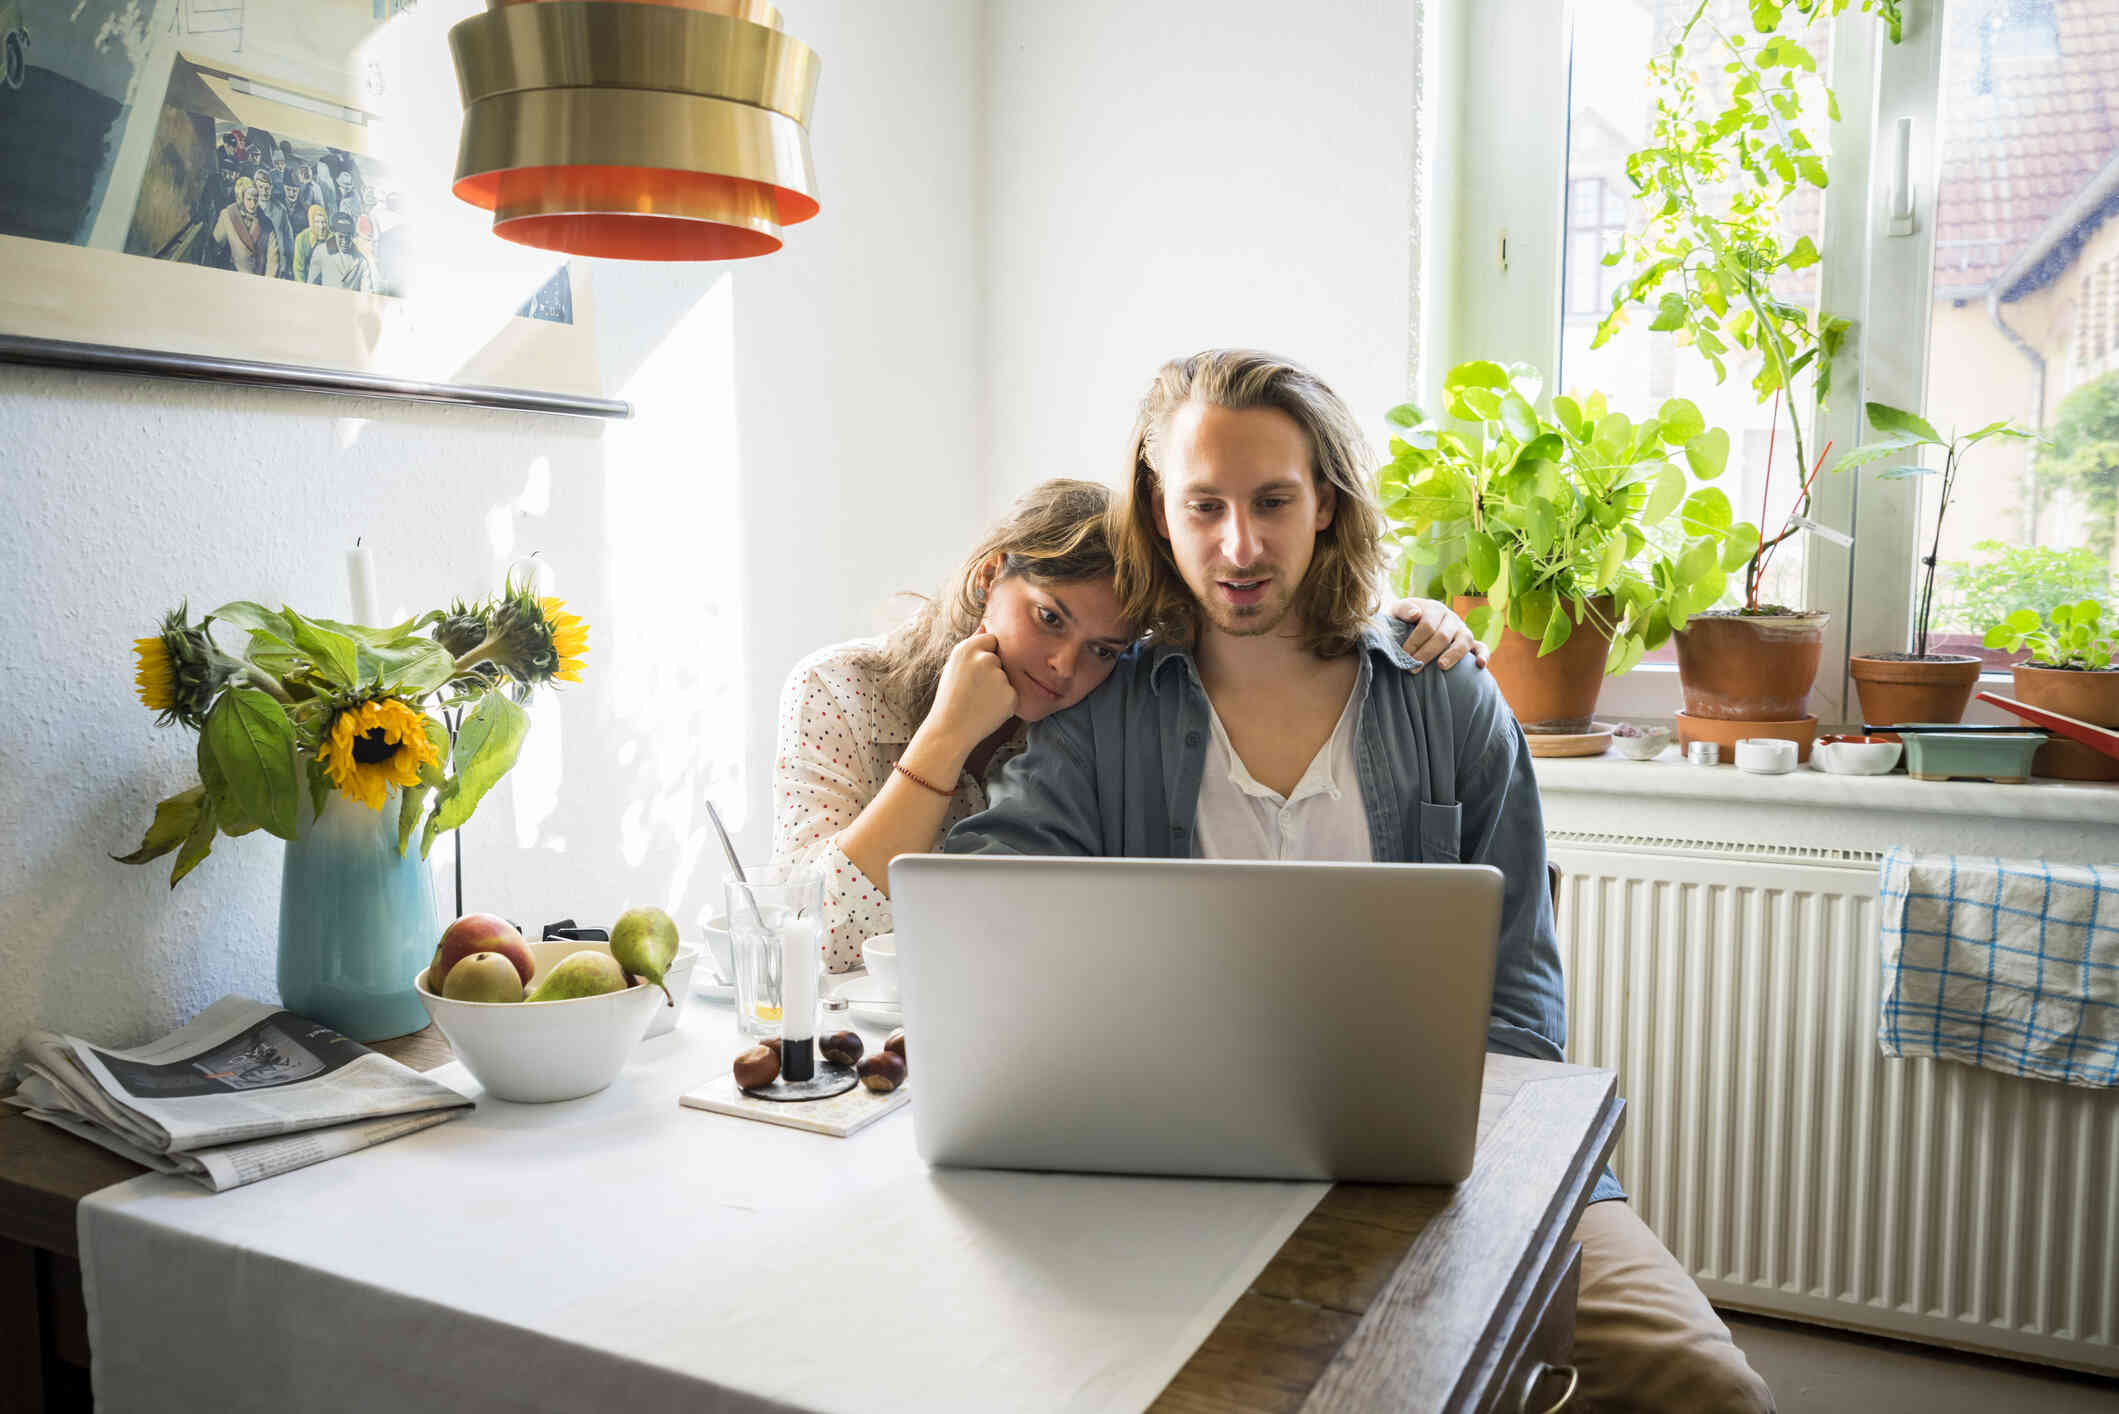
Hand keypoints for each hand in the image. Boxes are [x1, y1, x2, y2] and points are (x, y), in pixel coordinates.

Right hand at [927, 630, 1017, 747]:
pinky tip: (987, 709)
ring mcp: (999, 677)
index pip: (991, 639)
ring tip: (979, 700)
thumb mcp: (954, 666)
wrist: (950, 730)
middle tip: (973, 690)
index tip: (975, 670)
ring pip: (1006, 676)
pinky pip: (1012, 692)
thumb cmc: (950, 697)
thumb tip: (986, 624)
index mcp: (967, 649)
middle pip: (999, 658)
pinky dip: (1004, 701)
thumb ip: (972, 645)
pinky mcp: (1011, 694)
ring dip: (998, 687)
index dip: (985, 654)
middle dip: (992, 671)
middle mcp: (985, 659)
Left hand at [1388, 597, 1485, 670]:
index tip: (1404, 655)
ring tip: (1441, 666)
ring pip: (1464, 640)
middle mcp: (1451, 618)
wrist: (1410, 625)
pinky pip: (1482, 647)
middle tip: (1414, 668)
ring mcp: (1462, 630)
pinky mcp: (1471, 643)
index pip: (1427, 625)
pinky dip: (1484, 654)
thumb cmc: (1402, 621)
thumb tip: (1415, 615)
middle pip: (1443, 636)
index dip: (1414, 641)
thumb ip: (1403, 610)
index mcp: (1435, 609)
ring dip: (1453, 654)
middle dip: (1427, 653)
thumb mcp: (1397, 612)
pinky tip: (1480, 664)